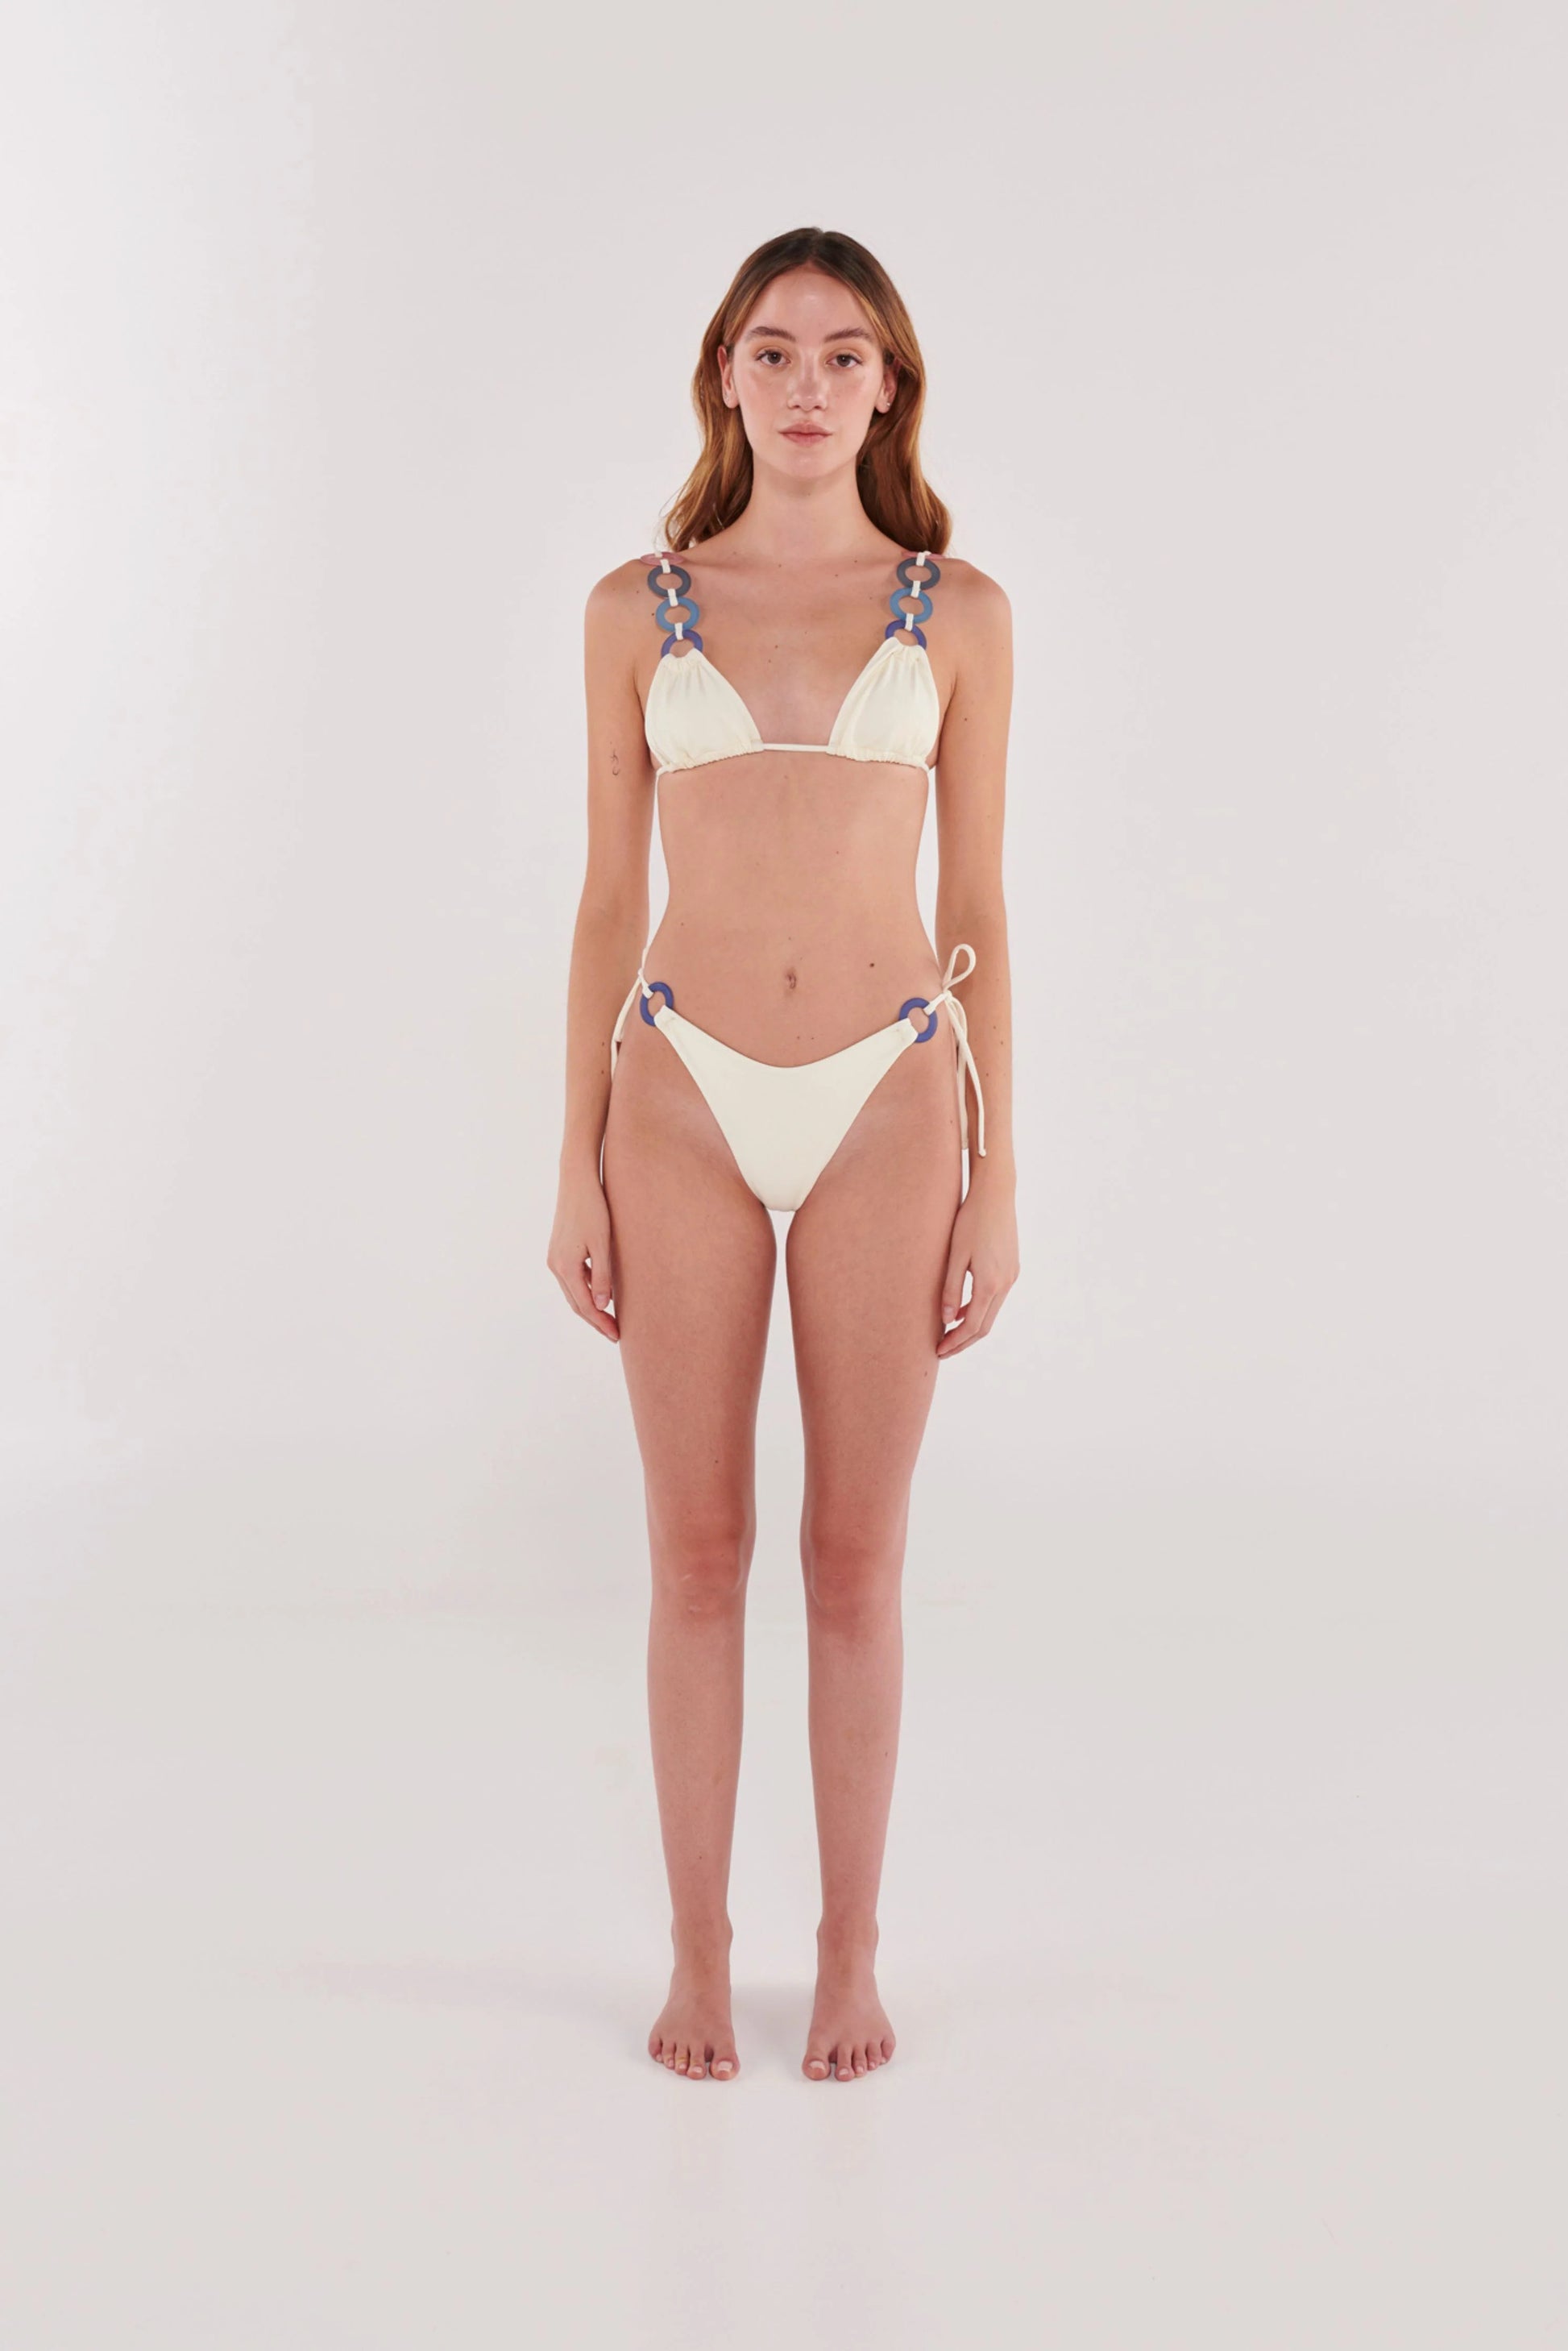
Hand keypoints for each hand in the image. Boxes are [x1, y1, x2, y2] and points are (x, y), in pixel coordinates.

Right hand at [547, 1170, 619, 1341]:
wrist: (577, 1179)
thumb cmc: (594, 1208)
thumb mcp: (602, 1244)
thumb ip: (603, 1276)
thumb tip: (601, 1304)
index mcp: (565, 1266)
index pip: (584, 1305)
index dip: (601, 1322)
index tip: (617, 1335)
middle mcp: (555, 1265)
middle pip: (576, 1302)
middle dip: (595, 1320)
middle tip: (615, 1334)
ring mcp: (555, 1257)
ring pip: (572, 1292)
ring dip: (589, 1307)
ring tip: (609, 1318)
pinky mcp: (559, 1249)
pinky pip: (572, 1278)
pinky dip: (584, 1290)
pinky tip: (600, 1292)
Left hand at [937, 1173, 1018, 1357]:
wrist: (995, 1194)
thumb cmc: (970, 1221)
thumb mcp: (955, 1255)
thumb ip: (951, 1289)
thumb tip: (947, 1320)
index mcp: (990, 1283)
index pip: (973, 1326)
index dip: (955, 1342)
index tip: (939, 1351)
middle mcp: (1005, 1283)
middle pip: (985, 1325)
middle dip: (963, 1341)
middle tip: (942, 1350)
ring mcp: (1011, 1276)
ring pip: (992, 1312)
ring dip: (972, 1326)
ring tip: (949, 1334)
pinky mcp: (1012, 1267)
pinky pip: (995, 1297)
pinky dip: (979, 1309)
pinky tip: (962, 1309)